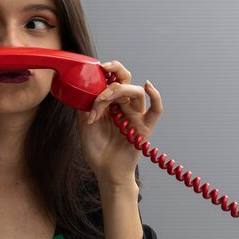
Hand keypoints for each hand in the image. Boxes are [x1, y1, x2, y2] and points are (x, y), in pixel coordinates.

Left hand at [78, 60, 162, 188]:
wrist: (106, 172)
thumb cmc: (97, 150)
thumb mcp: (84, 125)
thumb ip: (85, 107)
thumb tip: (82, 88)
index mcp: (110, 105)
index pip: (112, 81)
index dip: (108, 71)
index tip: (98, 66)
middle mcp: (124, 107)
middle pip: (126, 81)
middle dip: (114, 74)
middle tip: (102, 72)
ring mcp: (136, 116)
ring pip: (136, 93)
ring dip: (118, 91)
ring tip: (102, 101)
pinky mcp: (145, 128)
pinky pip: (156, 110)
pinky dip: (155, 97)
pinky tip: (148, 86)